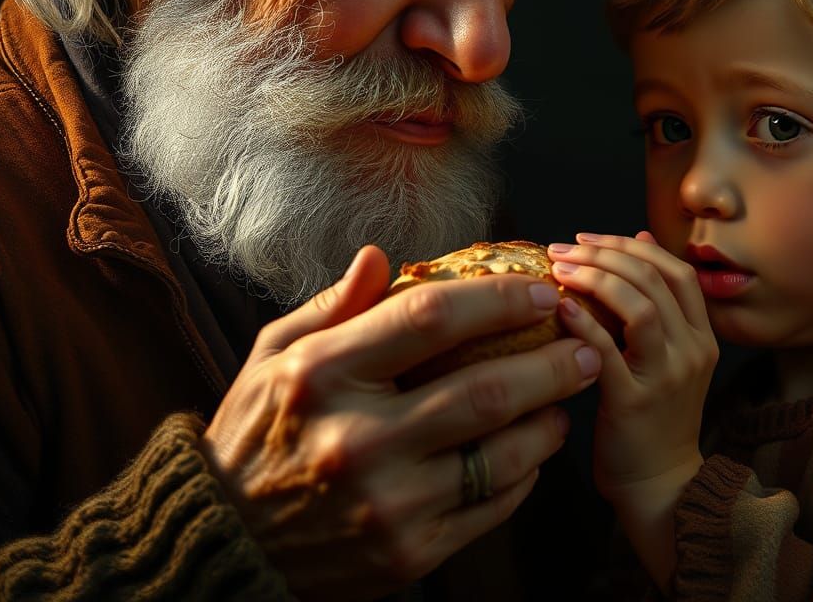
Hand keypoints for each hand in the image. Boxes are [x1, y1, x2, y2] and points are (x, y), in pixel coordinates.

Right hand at [200, 244, 601, 600]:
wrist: (228, 543)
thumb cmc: (256, 431)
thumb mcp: (273, 353)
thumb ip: (333, 304)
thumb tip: (381, 257)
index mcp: (321, 374)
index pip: (428, 318)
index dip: (497, 298)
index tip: (539, 292)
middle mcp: (357, 438)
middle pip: (485, 389)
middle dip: (552, 361)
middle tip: (584, 342)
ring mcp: (387, 504)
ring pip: (500, 455)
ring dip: (549, 419)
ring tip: (568, 395)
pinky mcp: (408, 555)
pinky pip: (490, 508)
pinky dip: (524, 474)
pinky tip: (533, 448)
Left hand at [549, 232, 717, 589]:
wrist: (661, 486)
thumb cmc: (654, 415)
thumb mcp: (667, 353)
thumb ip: (657, 301)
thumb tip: (641, 238)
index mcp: (701, 335)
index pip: (674, 269)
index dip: (629, 245)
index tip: (588, 238)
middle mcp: (692, 350)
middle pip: (654, 279)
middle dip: (604, 253)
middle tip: (563, 248)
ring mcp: (667, 376)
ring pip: (640, 306)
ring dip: (595, 278)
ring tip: (559, 268)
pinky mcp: (635, 402)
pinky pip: (608, 350)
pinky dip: (583, 321)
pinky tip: (559, 306)